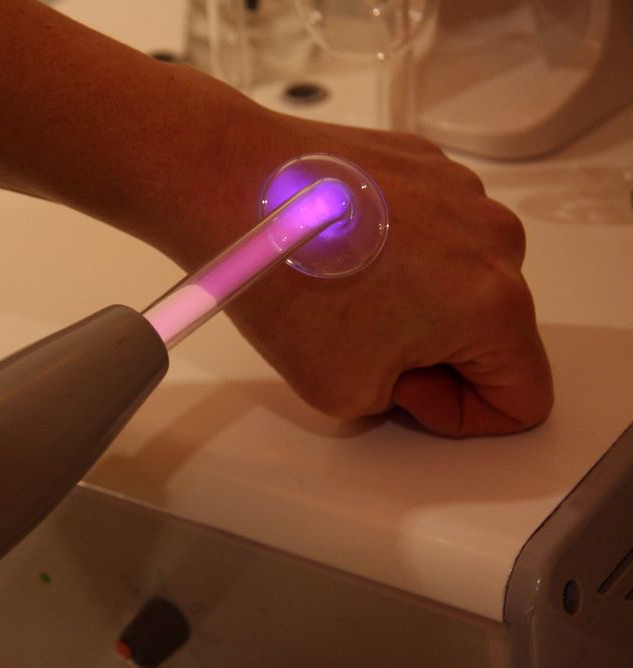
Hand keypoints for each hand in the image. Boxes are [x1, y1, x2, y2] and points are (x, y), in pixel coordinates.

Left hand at [177, 108, 552, 436]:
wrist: (235, 189)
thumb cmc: (285, 282)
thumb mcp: (346, 393)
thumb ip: (405, 402)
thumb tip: (413, 372)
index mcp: (494, 305)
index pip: (524, 397)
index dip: (462, 413)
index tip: (406, 392)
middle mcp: (495, 240)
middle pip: (494, 332)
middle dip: (436, 352)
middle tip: (361, 342)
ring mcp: (462, 193)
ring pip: (462, 278)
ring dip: (417, 298)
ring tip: (344, 289)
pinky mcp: (426, 163)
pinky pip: (433, 230)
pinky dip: (398, 250)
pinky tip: (343, 251)